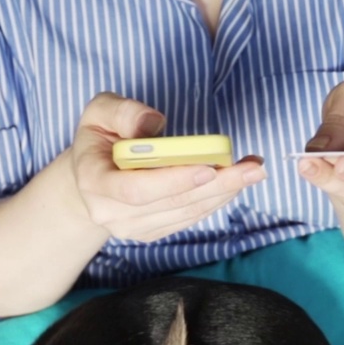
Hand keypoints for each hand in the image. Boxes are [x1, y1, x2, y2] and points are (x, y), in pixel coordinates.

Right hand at [69, 92, 264, 241]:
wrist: (89, 176)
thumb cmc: (99, 139)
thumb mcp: (100, 112)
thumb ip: (123, 112)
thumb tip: (154, 123)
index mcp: (93, 182)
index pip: (136, 190)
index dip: (173, 181)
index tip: (208, 168)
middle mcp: (111, 213)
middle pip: (172, 203)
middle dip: (217, 184)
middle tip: (253, 167)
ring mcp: (133, 228)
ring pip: (187, 212)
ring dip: (225, 191)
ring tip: (254, 169)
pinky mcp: (152, 232)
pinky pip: (190, 217)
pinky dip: (217, 199)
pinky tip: (237, 181)